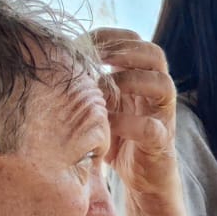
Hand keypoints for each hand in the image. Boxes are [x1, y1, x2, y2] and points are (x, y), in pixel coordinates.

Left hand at [92, 29, 176, 202]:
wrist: (140, 178)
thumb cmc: (114, 136)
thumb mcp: (99, 103)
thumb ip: (88, 82)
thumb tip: (53, 56)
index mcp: (142, 76)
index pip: (135, 41)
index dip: (111, 37)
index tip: (83, 42)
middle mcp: (157, 92)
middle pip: (155, 54)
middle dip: (123, 52)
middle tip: (96, 60)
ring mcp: (164, 115)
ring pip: (162, 84)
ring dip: (129, 82)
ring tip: (101, 94)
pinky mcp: (162, 142)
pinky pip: (152, 126)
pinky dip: (127, 123)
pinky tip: (105, 126)